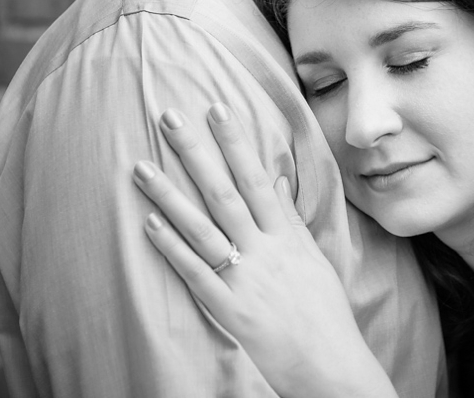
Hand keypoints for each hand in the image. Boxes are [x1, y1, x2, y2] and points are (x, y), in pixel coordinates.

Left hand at [132, 103, 396, 397]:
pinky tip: (150, 223)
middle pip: (225, 193)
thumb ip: (291, 219)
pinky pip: (196, 273)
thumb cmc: (325, 313)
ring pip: (202, 228)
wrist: (332, 365)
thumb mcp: (314, 259)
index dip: (236, 142)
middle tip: (170, 117)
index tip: (217, 108)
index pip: (257, 178)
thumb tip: (276, 180)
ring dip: (169, 196)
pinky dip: (173, 248)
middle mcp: (266, 251)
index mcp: (288, 236)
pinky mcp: (230, 310)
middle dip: (197, 153)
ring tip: (140, 166)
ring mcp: (247, 279)